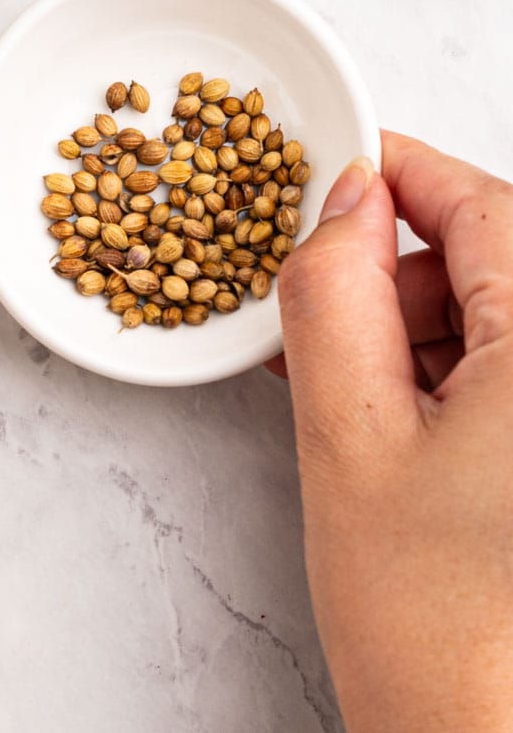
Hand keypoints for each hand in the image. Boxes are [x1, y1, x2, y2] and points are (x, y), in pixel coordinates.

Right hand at [273, 131, 512, 731]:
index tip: (324, 173)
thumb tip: (341, 198)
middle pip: (487, 258)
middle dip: (393, 274)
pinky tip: (395, 430)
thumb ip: (333, 295)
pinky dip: (445, 382)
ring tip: (355, 407)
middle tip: (317, 329)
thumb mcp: (351, 438)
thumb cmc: (447, 637)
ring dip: (415, 334)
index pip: (479, 201)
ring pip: (493, 318)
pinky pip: (504, 377)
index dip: (392, 173)